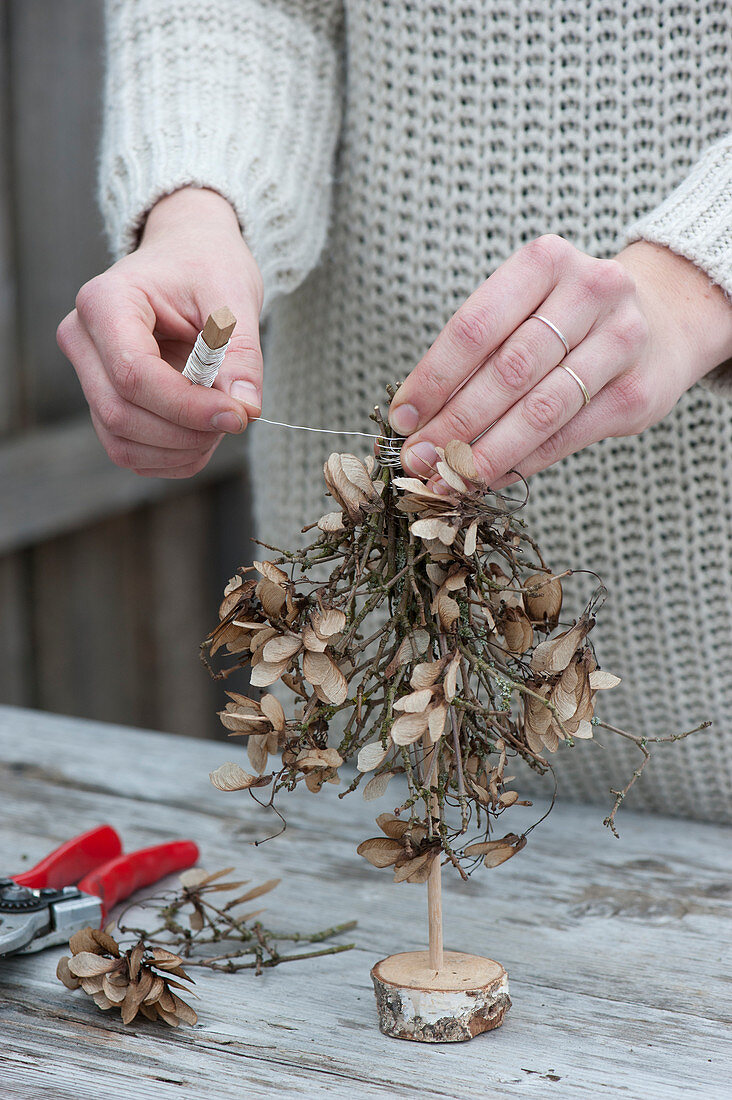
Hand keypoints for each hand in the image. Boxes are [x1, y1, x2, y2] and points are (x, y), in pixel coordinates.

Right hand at [57, 187, 262, 477]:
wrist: (187, 257)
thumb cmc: (206, 267)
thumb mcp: (234, 298)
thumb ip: (241, 355)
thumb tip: (246, 410)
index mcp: (105, 302)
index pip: (133, 374)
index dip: (187, 407)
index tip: (239, 415)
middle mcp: (83, 340)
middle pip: (120, 414)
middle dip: (186, 431)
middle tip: (236, 416)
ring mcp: (87, 375)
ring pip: (121, 442)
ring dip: (180, 450)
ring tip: (222, 421)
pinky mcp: (104, 402)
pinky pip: (129, 451)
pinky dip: (173, 457)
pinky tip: (203, 433)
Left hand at [389, 235, 731, 489]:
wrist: (663, 319)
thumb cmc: (570, 317)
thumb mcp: (525, 308)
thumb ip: (478, 353)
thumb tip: (418, 419)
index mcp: (545, 262)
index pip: (475, 327)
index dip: (433, 379)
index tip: (403, 418)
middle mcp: (590, 291)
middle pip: (507, 371)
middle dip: (455, 422)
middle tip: (419, 459)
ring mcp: (621, 341)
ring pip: (540, 409)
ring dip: (486, 451)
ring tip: (449, 477)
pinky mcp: (637, 391)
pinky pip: (567, 435)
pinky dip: (522, 462)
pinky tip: (490, 476)